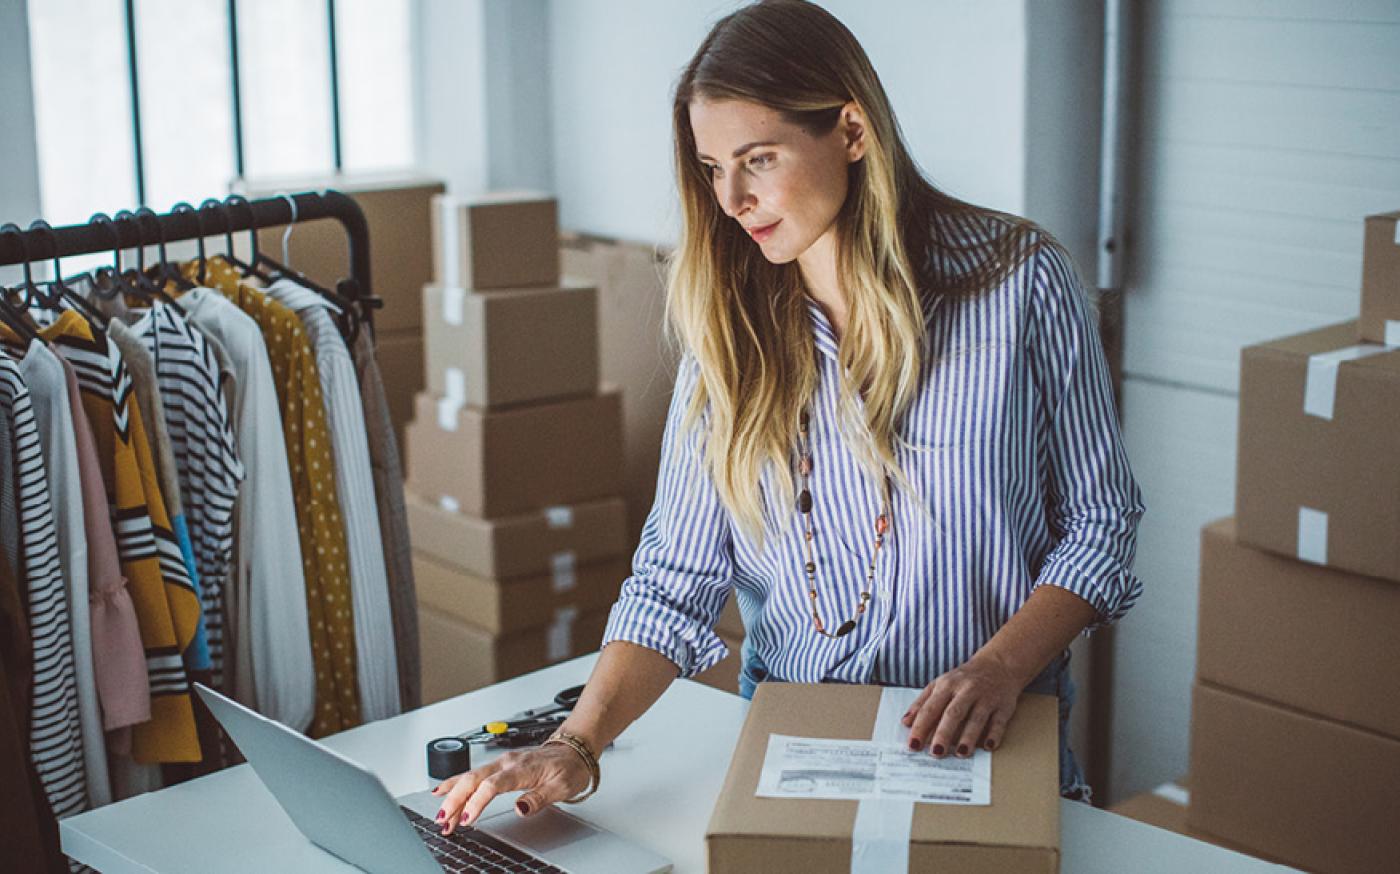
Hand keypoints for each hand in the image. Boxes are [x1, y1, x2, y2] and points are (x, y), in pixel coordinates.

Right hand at [430, 743, 591, 834]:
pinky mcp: (499, 765)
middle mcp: (507, 762)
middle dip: (455, 800)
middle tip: (443, 821)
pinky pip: (473, 773)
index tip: (467, 819)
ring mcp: (501, 762)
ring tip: (441, 815)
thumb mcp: (562, 787)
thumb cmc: (568, 767)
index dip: (477, 802)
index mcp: (521, 768)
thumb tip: (520, 808)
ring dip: (453, 796)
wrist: (573, 750)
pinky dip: (456, 783)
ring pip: (470, 776)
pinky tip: (443, 791)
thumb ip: (539, 798)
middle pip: (474, 779)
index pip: (492, 785)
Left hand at [901, 652, 1022, 757]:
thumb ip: (922, 703)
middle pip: (953, 713)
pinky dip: (994, 734)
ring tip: (961, 753)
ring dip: (969, 737)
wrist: (998, 665)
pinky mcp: (1004, 706)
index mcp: (947, 685)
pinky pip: (999, 722)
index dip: (921, 727)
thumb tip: (905, 723)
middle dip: (944, 734)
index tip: (913, 745)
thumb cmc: (963, 679)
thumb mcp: (940, 684)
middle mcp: (967, 690)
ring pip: (977, 718)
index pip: (931, 708)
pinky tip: (988, 747)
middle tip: (936, 753)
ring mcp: (986, 698)